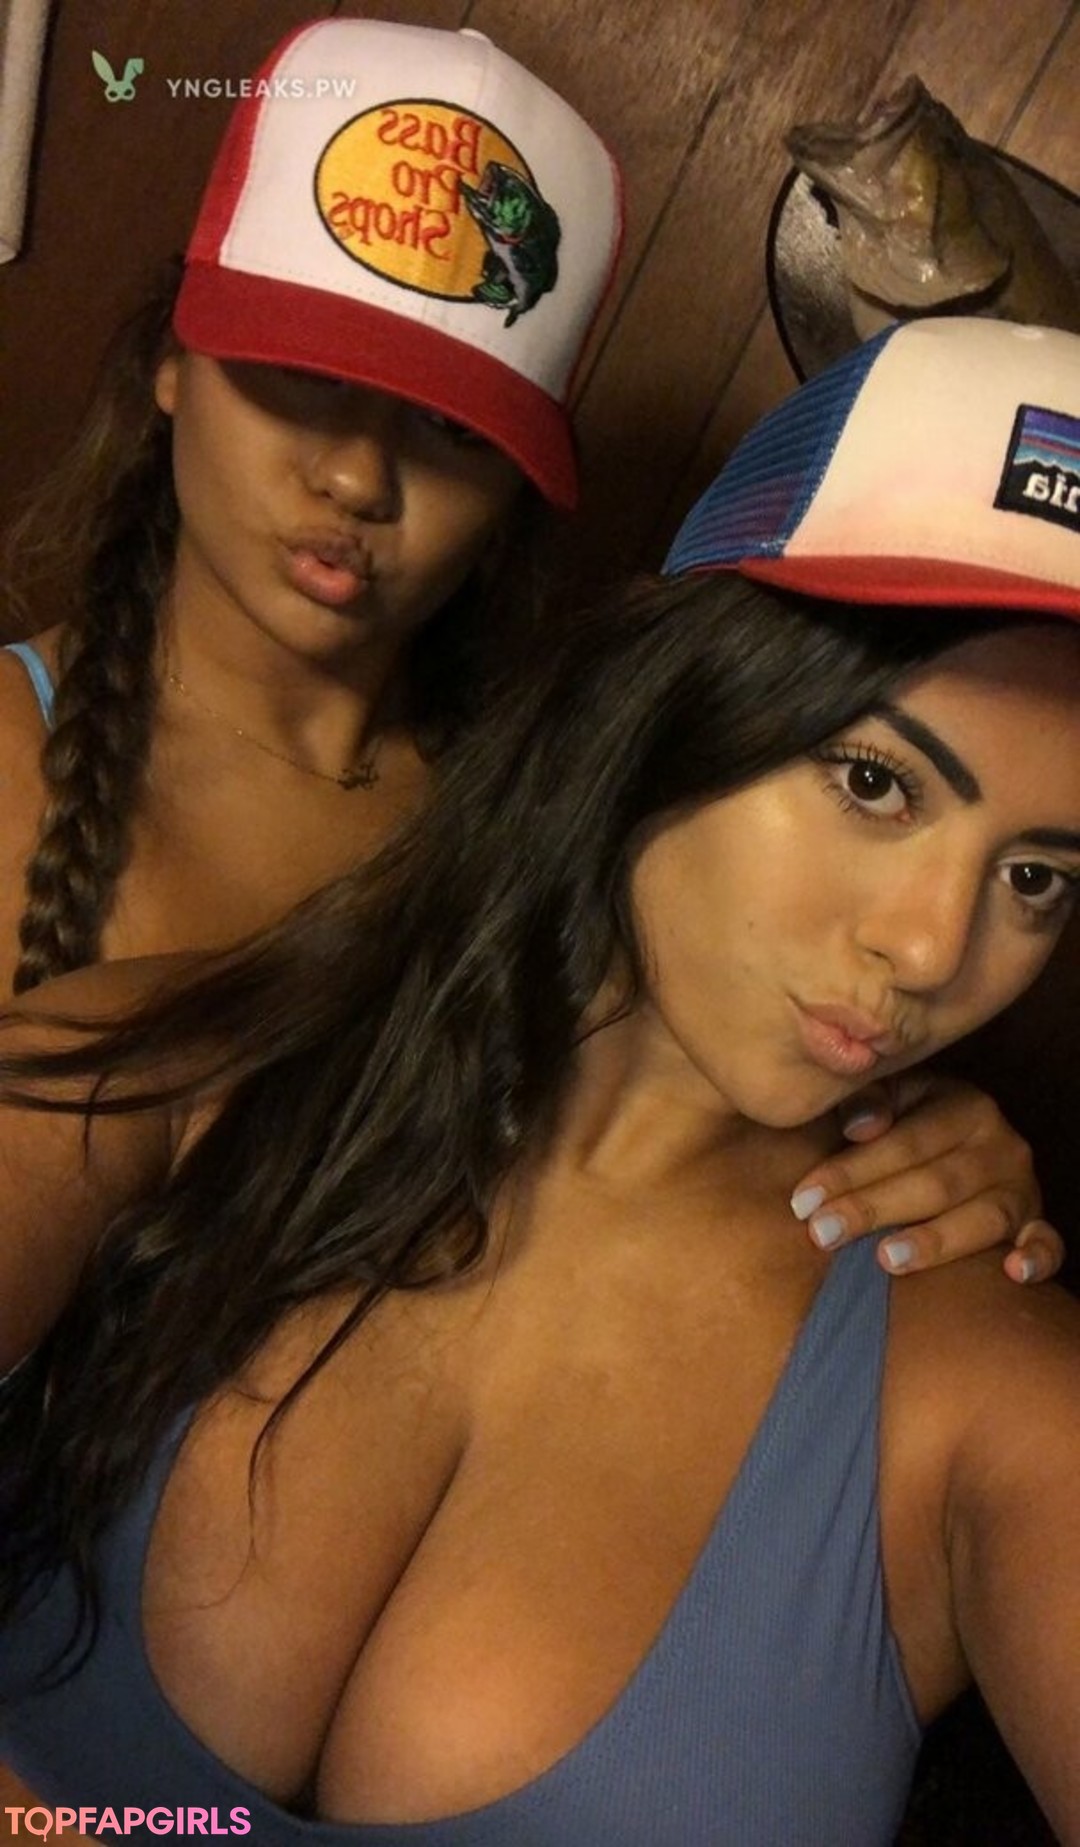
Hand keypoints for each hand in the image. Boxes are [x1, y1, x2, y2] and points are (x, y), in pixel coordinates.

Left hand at [790, 1071, 1063, 1282]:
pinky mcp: (1035, 1223)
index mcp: (965, 1106)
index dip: (852, 1171)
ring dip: (936, 1241)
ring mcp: (1022, 1188)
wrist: (961, 1139)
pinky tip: (1012, 1274)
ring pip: (983, 1218)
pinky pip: (1047, 1243)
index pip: (904, 1143)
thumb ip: (869, 1102)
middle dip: (874, 1209)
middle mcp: (1000, 1145)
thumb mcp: (893, 1099)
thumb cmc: (909, 1123)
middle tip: (823, 1233)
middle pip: (936, 1183)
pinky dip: (1037, 1257)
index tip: (804, 1199)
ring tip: (886, 1260)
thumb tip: (861, 1127)